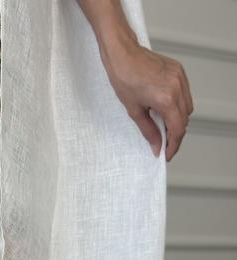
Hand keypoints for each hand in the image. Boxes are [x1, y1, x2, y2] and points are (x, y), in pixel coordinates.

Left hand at [100, 34, 193, 160]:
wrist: (123, 54)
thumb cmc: (124, 78)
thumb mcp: (134, 111)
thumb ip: (149, 131)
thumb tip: (156, 146)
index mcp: (166, 99)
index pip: (178, 129)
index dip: (173, 145)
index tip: (167, 154)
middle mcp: (177, 87)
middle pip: (184, 119)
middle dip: (176, 134)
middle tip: (164, 143)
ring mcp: (180, 77)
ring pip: (187, 107)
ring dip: (178, 120)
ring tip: (163, 127)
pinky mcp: (178, 71)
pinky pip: (184, 94)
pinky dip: (178, 105)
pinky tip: (165, 110)